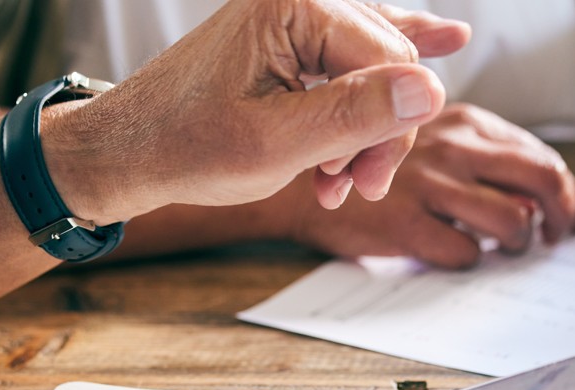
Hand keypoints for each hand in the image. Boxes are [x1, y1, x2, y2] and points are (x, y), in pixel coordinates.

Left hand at [43, 0, 470, 224]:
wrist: (126, 153)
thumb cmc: (184, 149)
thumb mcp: (276, 145)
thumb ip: (354, 116)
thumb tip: (430, 90)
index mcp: (293, 4)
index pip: (391, 60)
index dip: (392, 130)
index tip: (367, 184)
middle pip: (387, 62)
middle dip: (377, 132)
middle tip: (352, 186)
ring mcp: (292, 16)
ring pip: (373, 68)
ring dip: (363, 129)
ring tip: (336, 177)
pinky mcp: (288, 37)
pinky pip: (355, 49)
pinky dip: (382, 73)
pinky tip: (448, 38)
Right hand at [291, 103, 574, 268]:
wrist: (302, 187)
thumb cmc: (373, 167)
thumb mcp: (427, 137)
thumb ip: (479, 154)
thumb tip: (539, 193)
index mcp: (464, 123)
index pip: (541, 156)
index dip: (566, 193)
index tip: (568, 217)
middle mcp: (453, 149)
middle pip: (543, 181)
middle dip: (562, 216)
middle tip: (555, 238)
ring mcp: (430, 186)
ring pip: (513, 221)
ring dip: (519, 244)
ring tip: (504, 250)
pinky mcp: (407, 225)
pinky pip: (466, 252)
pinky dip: (471, 261)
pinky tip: (455, 254)